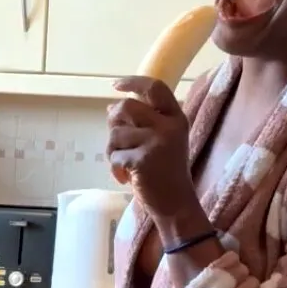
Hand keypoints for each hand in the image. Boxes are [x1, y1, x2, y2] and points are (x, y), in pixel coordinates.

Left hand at [108, 77, 196, 218]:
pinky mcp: (143, 160)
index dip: (133, 82)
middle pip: (127, 106)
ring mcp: (157, 142)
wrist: (176, 205)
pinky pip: (115, 155)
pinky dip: (115, 168)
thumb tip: (110, 108)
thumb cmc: (165, 172)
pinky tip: (125, 178)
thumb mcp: (161, 141)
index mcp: (176, 118)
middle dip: (114, 120)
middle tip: (117, 139)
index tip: (116, 85)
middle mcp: (169, 126)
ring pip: (116, 133)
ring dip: (112, 150)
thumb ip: (141, 123)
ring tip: (124, 164)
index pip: (155, 88)